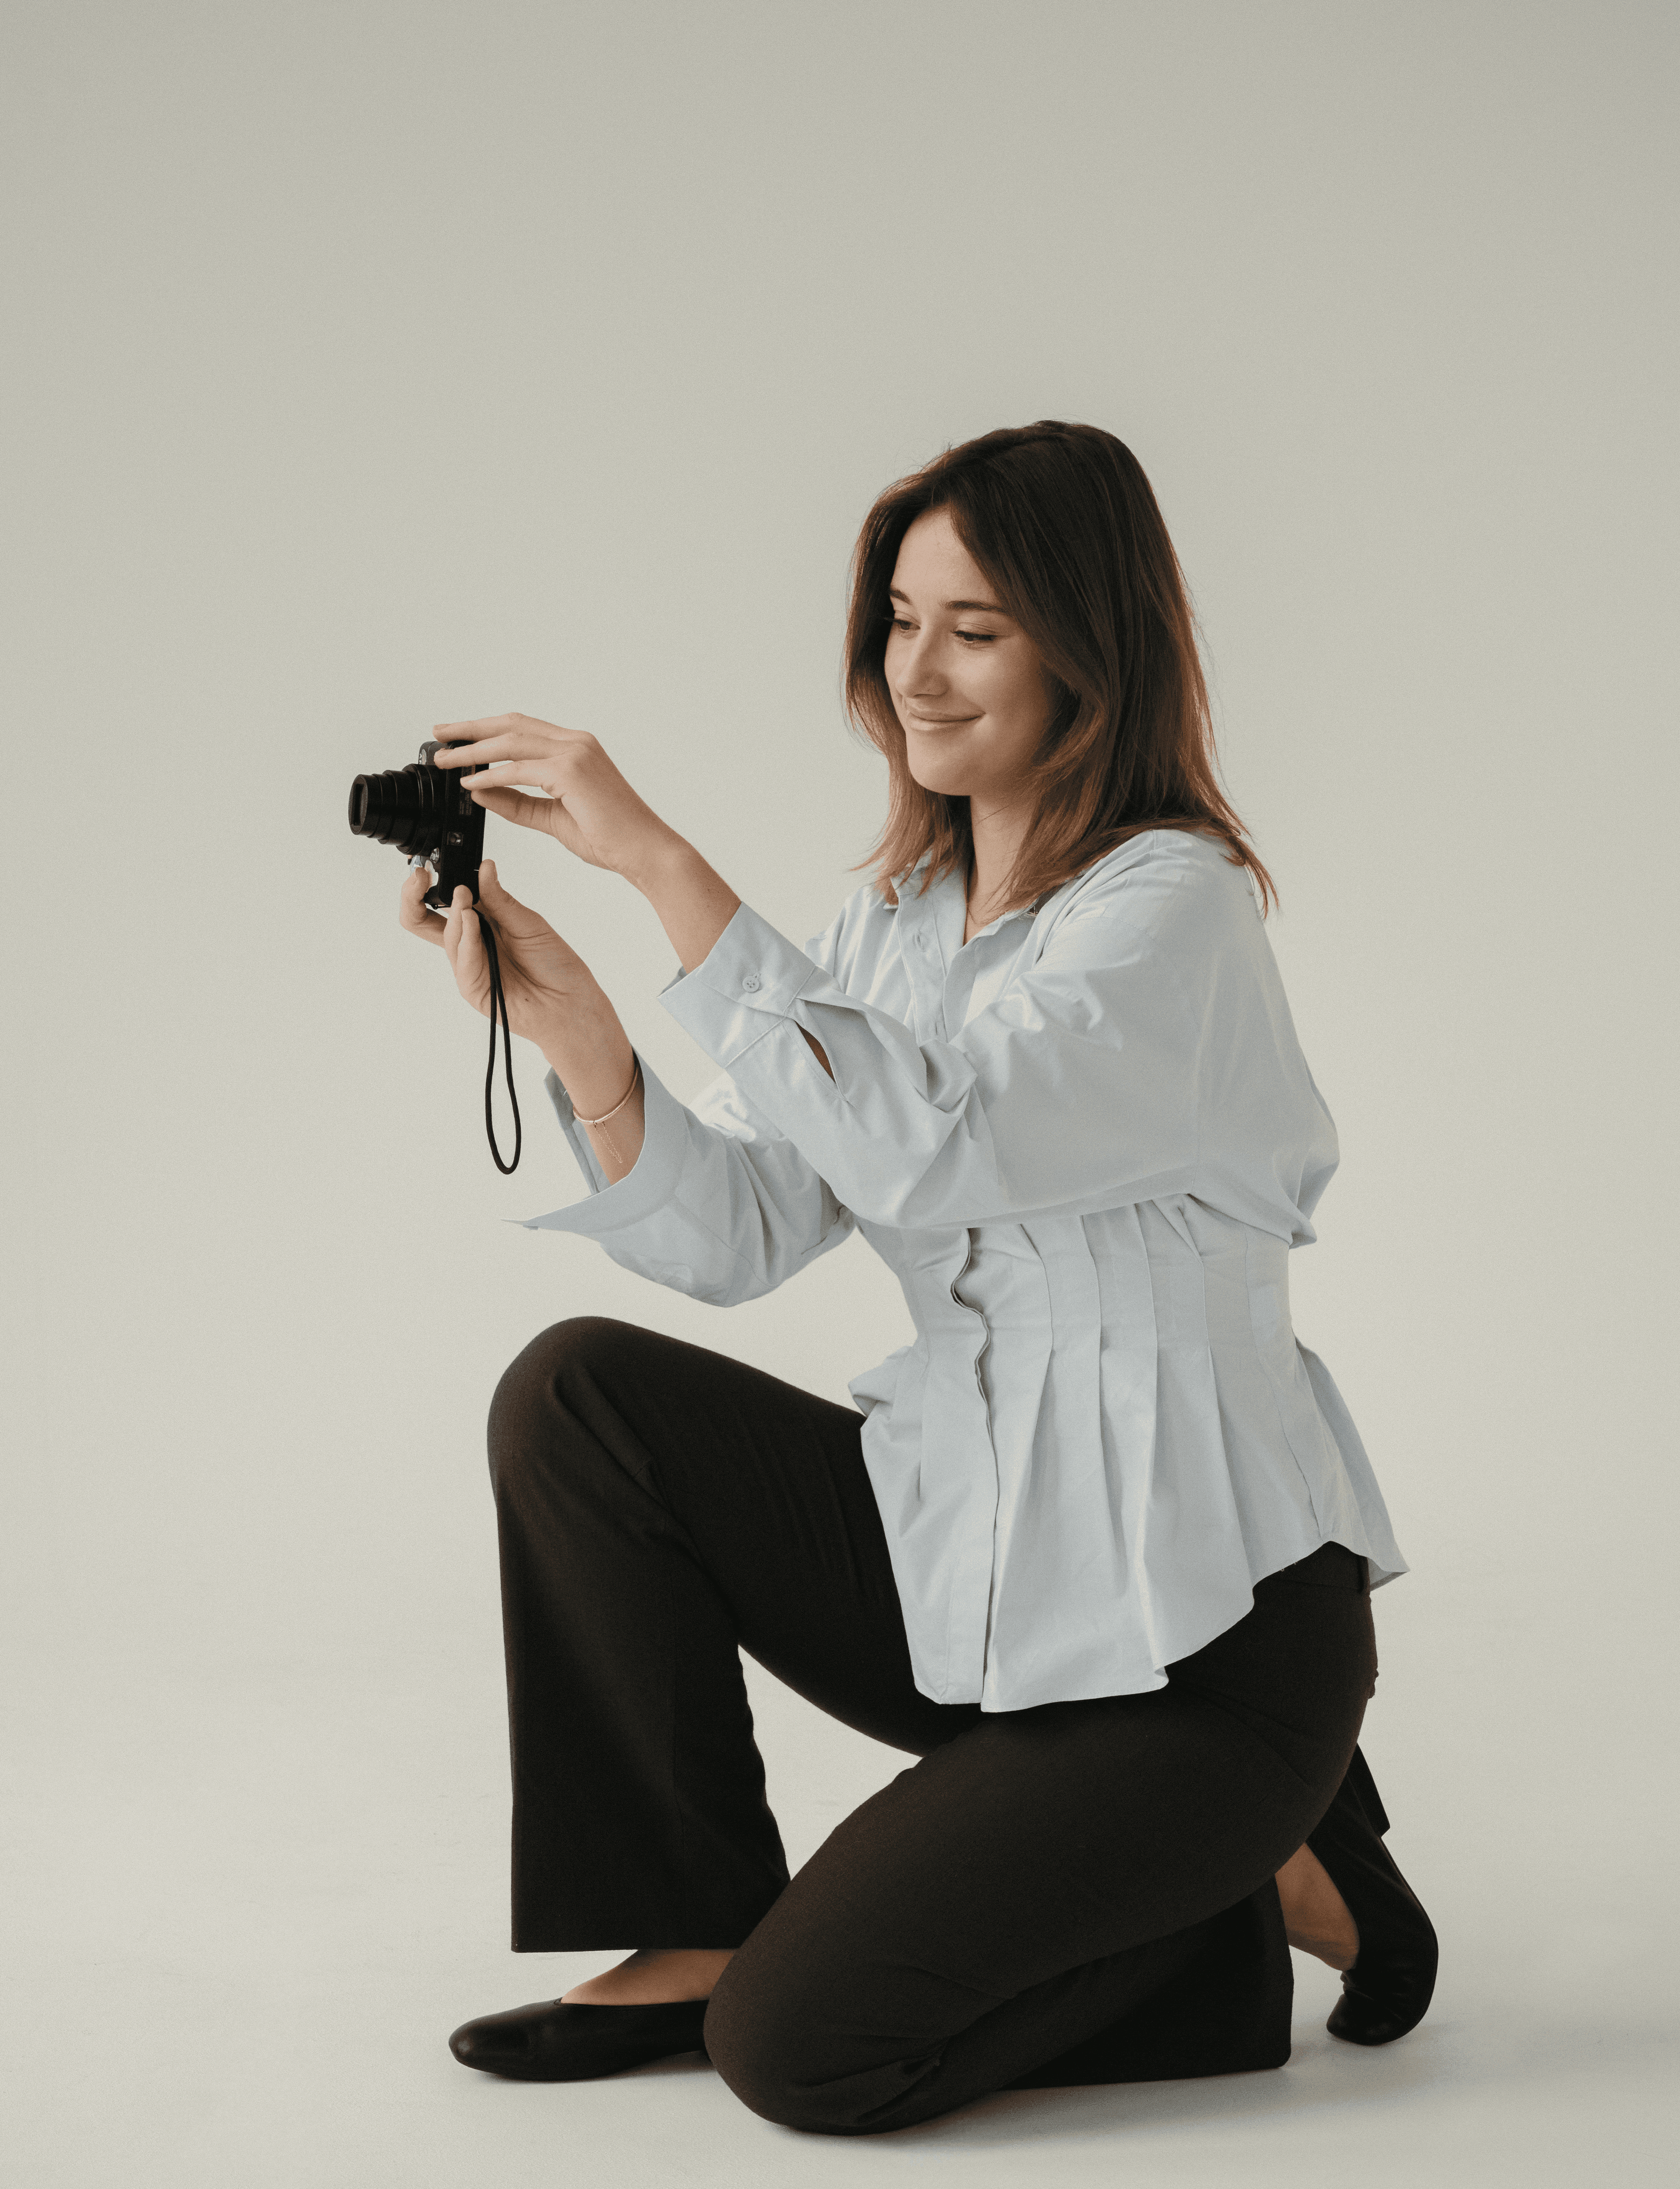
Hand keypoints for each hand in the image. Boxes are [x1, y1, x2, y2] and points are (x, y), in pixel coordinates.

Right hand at [399, 858, 596, 1046]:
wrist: (570, 1002)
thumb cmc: (554, 964)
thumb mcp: (529, 922)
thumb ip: (500, 899)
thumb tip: (484, 866)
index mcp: (482, 921)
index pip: (444, 900)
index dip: (430, 883)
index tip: (428, 866)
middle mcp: (470, 941)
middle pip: (422, 920)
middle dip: (412, 896)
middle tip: (420, 876)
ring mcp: (468, 964)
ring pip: (446, 936)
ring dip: (455, 914)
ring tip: (466, 898)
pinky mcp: (471, 987)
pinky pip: (462, 960)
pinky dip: (467, 940)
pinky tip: (473, 922)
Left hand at [429, 712, 684, 886]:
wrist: (644, 851)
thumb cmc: (609, 836)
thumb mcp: (551, 816)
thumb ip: (516, 801)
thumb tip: (478, 789)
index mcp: (576, 747)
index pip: (521, 727)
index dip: (485, 729)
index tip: (457, 736)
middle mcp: (576, 742)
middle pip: (511, 724)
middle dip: (471, 729)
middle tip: (439, 734)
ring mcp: (575, 753)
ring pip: (511, 741)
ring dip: (474, 749)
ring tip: (446, 760)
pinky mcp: (571, 772)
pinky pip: (519, 769)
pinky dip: (491, 774)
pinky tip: (470, 782)